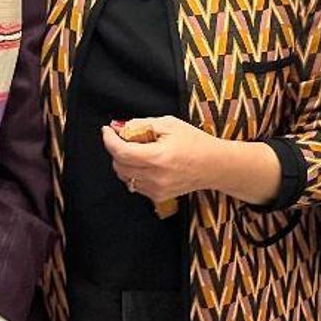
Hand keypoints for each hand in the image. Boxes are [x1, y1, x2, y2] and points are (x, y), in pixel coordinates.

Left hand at [103, 116, 280, 205]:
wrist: (214, 166)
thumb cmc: (194, 142)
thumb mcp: (169, 124)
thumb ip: (141, 125)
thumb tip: (120, 128)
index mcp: (158, 157)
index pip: (121, 152)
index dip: (109, 140)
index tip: (106, 130)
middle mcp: (155, 177)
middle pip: (119, 165)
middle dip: (117, 150)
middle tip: (126, 138)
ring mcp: (156, 190)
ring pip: (125, 176)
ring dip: (124, 162)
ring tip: (139, 150)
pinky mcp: (158, 197)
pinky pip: (135, 184)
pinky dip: (134, 172)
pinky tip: (147, 163)